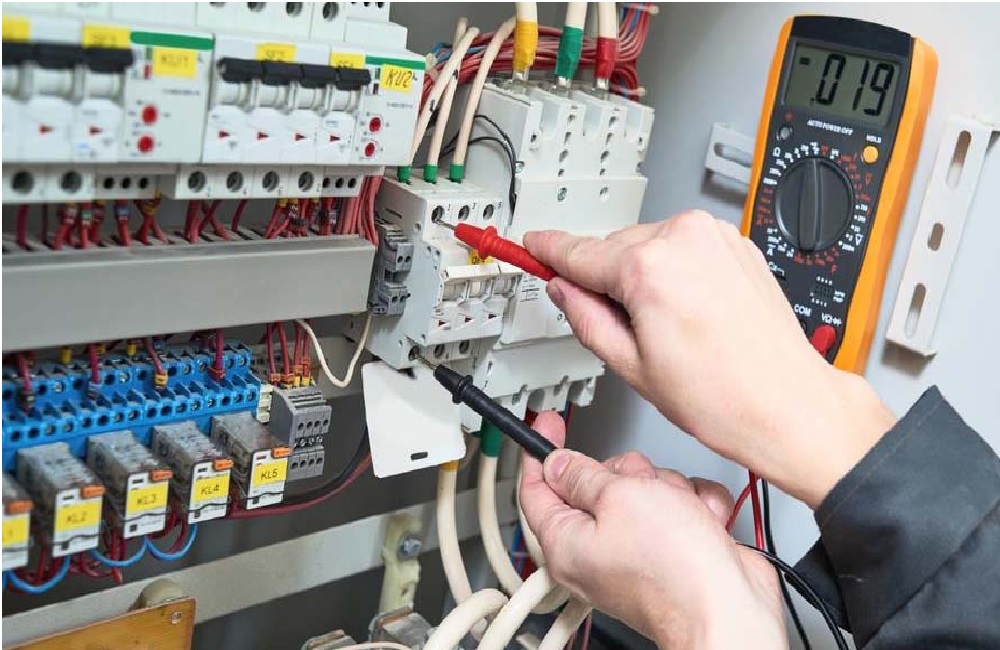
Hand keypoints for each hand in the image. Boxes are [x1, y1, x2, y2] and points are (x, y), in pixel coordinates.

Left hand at [521, 412, 786, 649]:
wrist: (731, 606)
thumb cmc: (673, 567)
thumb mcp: (617, 496)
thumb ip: (582, 474)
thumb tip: (558, 463)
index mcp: (566, 543)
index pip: (536, 489)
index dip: (541, 451)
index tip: (549, 424)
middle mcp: (596, 553)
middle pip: (598, 485)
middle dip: (626, 474)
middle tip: (641, 484)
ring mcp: (637, 553)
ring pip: (644, 491)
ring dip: (668, 489)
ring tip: (679, 509)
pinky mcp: (674, 551)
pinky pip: (679, 507)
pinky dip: (695, 507)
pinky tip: (703, 520)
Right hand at [524, 212, 895, 506]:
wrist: (787, 403)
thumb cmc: (724, 397)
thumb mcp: (631, 366)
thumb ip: (585, 319)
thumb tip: (564, 292)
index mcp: (650, 267)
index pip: (579, 252)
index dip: (549, 253)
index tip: (533, 245)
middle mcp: (684, 239)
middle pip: (613, 249)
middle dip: (605, 281)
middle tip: (623, 331)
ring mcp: (715, 237)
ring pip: (647, 246)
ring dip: (641, 276)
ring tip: (667, 329)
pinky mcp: (735, 244)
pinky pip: (682, 248)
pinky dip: (673, 272)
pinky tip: (688, 314)